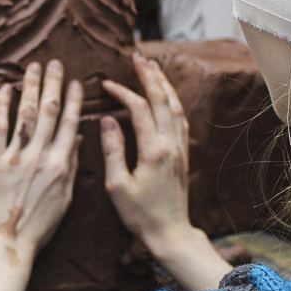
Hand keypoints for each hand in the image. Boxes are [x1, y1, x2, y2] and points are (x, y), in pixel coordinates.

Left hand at [0, 60, 82, 258]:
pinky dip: (1, 106)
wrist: (7, 242)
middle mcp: (40, 157)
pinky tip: (5, 89)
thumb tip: (77, 138)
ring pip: (24, 114)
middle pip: (48, 112)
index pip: (69, 123)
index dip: (73, 100)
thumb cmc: (39, 224)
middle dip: (52, 84)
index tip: (75, 81)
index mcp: (61, 165)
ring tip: (33, 68)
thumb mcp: (65, 197)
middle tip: (54, 63)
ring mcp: (15, 158)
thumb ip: (71, 165)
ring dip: (30, 88)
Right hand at [101, 52, 230, 290]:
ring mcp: (180, 149)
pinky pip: (181, 120)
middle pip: (163, 100)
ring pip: (176, 106)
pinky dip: (173, 101)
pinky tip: (166, 96)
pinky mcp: (183, 155)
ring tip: (153, 68)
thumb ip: (113, 150)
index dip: (123, 93)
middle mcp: (171, 144)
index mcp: (153, 150)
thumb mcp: (117, 185)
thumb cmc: (140, 214)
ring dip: (164, 85)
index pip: (138, 109)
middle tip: (138, 57)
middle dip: (150, 76)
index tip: (107, 85)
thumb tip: (108, 120)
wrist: (170, 233)